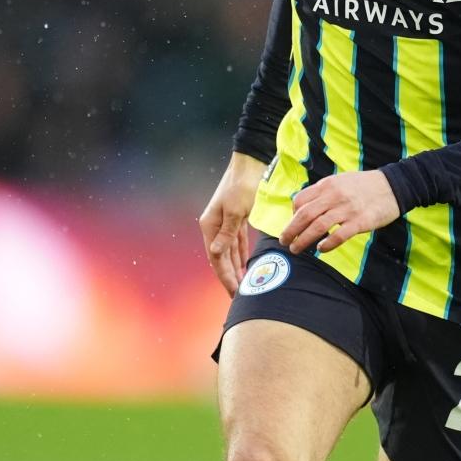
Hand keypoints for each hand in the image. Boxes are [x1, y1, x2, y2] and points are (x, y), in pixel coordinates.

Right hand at [199, 153, 264, 296]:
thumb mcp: (236, 210)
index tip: (234, 291)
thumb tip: (215, 253)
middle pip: (221, 258)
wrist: (251, 164)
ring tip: (244, 286)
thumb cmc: (242, 185)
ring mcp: (225, 223)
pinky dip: (242, 255)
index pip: (216, 257)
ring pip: (230, 252)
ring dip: (236, 268)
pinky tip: (246, 267)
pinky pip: (238, 243)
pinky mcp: (237, 220)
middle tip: (239, 296)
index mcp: (210, 225)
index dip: (224, 276)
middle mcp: (214, 226)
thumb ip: (227, 233)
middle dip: (230, 276)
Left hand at [279, 170, 400, 254]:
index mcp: (328, 185)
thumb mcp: (341, 181)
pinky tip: (321, 249)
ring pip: (318, 226)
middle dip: (291, 230)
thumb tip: (305, 207)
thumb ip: (324, 192)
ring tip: (296, 249)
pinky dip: (327, 244)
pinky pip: (339, 235)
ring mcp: (348, 209)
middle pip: (305, 215)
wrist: (393, 186)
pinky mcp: (360, 222)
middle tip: (284, 241)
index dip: (292, 215)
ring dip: (303, 240)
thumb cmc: (365, 185)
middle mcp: (335, 196)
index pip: (300, 200)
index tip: (293, 224)